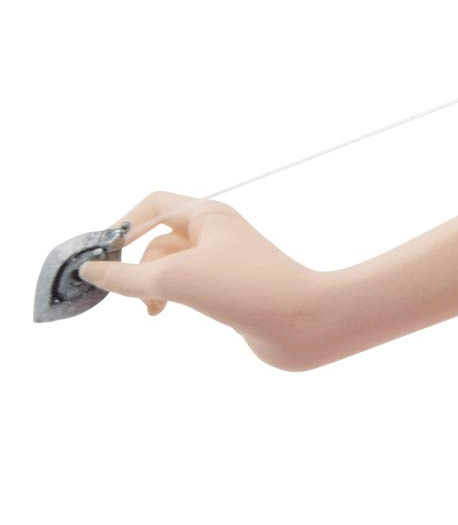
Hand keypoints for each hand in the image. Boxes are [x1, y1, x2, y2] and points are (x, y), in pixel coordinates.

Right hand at [80, 192, 335, 370]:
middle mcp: (216, 231)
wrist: (300, 320)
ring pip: (169, 266)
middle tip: (133, 294)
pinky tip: (164, 311)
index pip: (153, 205)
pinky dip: (169, 296)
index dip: (123, 226)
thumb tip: (90, 270)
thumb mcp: (173, 278)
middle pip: (157, 239)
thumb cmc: (242, 288)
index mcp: (208, 215)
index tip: (102, 259)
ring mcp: (223, 260)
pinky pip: (185, 284)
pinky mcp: (228, 287)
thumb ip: (126, 277)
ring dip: (152, 286)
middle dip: (138, 266)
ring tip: (154, 309)